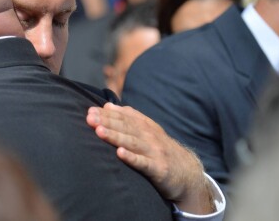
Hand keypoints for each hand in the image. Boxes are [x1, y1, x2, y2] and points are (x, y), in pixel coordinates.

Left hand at [86, 102, 213, 213]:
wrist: (189, 174)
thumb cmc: (161, 151)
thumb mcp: (148, 131)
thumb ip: (129, 118)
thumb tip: (107, 105)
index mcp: (145, 127)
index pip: (124, 117)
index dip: (107, 114)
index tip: (90, 111)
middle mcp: (150, 137)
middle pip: (126, 127)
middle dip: (107, 122)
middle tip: (90, 118)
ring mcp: (154, 152)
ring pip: (132, 142)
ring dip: (115, 136)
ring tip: (99, 131)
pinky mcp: (159, 169)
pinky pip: (144, 163)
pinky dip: (132, 158)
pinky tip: (120, 153)